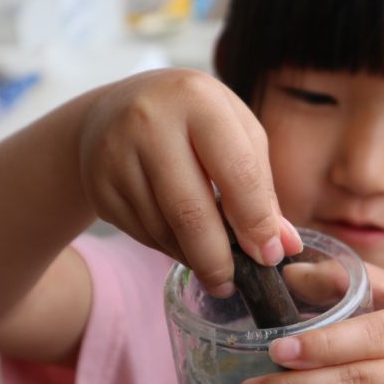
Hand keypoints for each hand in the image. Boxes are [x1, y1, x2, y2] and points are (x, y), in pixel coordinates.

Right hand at [77, 69, 301, 293]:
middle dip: (217, 257)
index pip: (237, 171)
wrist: (110, 113)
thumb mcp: (236, 134)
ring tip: (212, 265)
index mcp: (198, 99)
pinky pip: (141, 233)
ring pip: (164, 228)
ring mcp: (117, 154)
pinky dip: (168, 248)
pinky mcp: (99, 184)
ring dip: (193, 256)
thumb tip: (284, 245)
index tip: (269, 256)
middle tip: (232, 284)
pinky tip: (181, 244)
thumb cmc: (191, 123)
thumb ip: (263, 187)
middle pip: (190, 209)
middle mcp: (150, 121)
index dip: (256, 221)